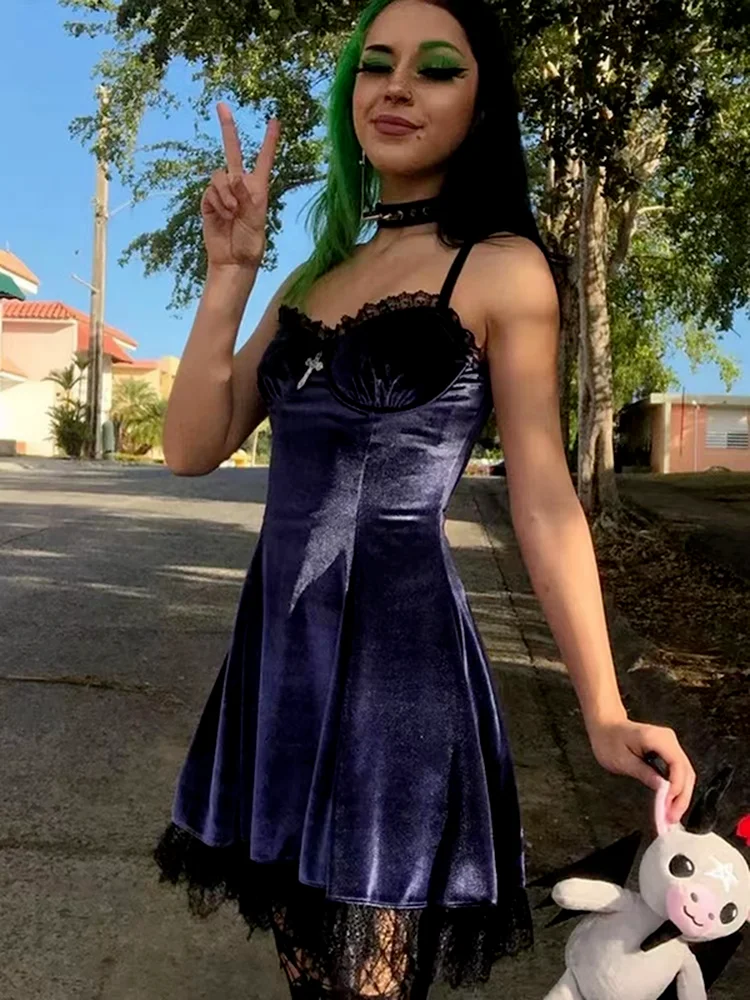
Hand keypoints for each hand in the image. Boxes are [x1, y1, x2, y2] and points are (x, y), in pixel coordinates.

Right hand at [201, 102, 280, 269]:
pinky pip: (210, 192)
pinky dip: (217, 203)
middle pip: (232, 151)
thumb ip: (247, 198)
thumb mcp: (255, 220)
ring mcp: (223, 192)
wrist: (233, 260)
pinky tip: (223, 217)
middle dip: (227, 128)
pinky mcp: (209, 201)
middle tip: (221, 105)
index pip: (263, 159)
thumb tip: (234, 177)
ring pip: (219, 176)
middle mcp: (240, 185)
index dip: (269, 141)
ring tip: (232, 213)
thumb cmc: (250, 243)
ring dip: (225, 194)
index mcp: (258, 188)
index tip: (275, 120)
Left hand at [586, 717, 695, 824]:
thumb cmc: (609, 740)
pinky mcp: (668, 751)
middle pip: (686, 771)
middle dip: (681, 797)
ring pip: (685, 773)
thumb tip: (663, 789)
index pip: (677, 765)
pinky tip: (670, 802)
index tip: (669, 806)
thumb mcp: (622, 760)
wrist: (605, 726)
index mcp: (656, 738)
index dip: (676, 788)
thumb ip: (644, 773)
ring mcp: (670, 744)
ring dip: (681, 795)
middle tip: (672, 818)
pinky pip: (678, 771)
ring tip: (671, 814)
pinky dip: (676, 788)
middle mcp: (668, 739)